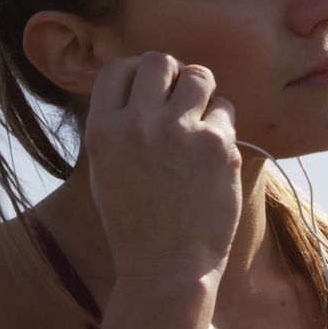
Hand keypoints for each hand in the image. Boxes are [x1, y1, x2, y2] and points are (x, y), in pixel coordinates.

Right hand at [84, 52, 241, 283]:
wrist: (166, 268)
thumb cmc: (136, 221)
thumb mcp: (106, 168)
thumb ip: (119, 123)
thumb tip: (142, 82)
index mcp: (103, 130)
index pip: (119, 67)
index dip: (137, 74)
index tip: (149, 93)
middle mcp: (139, 124)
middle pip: (159, 60)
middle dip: (172, 76)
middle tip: (179, 104)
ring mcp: (180, 133)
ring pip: (199, 75)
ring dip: (202, 93)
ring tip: (199, 123)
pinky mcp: (219, 146)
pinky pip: (225, 111)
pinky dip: (221, 127)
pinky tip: (213, 156)